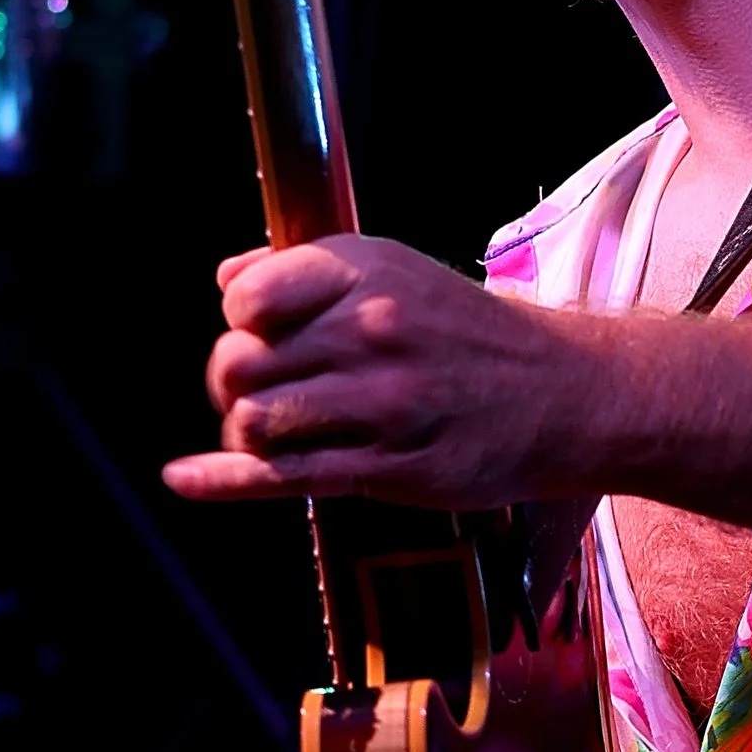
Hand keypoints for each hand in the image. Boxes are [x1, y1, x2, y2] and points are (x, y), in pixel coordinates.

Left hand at [161, 233, 633, 511]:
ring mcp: (383, 404)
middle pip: (240, 362)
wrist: (568, 396)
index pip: (249, 297)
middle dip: (232, 382)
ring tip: (275, 432)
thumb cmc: (473, 337)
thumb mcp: (401, 273)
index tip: (262, 333)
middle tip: (256, 392)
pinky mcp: (391, 469)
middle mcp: (373, 332)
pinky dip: (222, 480)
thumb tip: (228, 281)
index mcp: (369, 274)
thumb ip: (310, 271)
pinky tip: (184, 478)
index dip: (241, 321)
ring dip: (248, 432)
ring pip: (255, 421)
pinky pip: (284, 476)